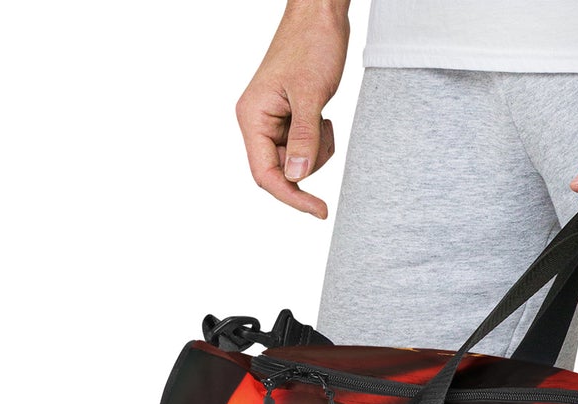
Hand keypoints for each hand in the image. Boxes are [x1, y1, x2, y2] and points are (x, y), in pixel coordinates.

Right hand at [235, 0, 350, 217]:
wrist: (321, 16)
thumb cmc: (312, 44)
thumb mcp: (311, 95)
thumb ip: (304, 138)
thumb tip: (297, 176)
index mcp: (252, 116)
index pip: (265, 173)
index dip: (291, 196)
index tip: (319, 210)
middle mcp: (258, 121)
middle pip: (283, 171)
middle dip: (310, 163)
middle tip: (325, 132)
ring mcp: (274, 121)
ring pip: (297, 162)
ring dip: (317, 151)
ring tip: (324, 120)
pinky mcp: (290, 118)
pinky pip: (305, 147)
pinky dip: (319, 141)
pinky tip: (323, 117)